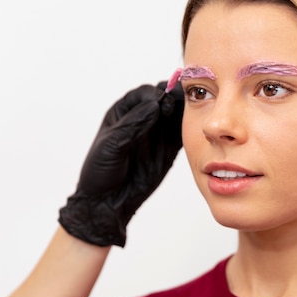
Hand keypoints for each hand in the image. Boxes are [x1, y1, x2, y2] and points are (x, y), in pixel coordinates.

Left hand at [58, 81, 183, 246]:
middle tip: (184, 103)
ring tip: (195, 113)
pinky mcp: (168, 150)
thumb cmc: (99, 172)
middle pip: (164, 100)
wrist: (108, 203)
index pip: (144, 94)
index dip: (156, 93)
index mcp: (124, 113)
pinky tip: (197, 129)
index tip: (163, 101)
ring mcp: (156, 134)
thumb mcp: (111, 145)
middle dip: (176, 98)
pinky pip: (182, 134)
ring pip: (176, 116)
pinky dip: (191, 130)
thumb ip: (133, 125)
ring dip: (186, 112)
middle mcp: (142, 120)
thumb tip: (154, 105)